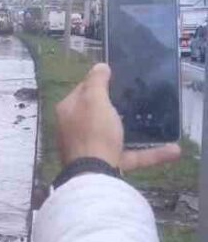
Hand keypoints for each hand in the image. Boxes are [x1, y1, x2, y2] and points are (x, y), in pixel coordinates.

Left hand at [55, 63, 180, 171]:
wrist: (94, 175)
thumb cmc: (93, 131)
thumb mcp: (95, 100)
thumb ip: (97, 82)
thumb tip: (100, 66)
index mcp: (69, 110)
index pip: (83, 90)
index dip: (99, 82)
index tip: (119, 78)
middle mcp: (75, 129)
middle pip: (97, 112)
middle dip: (116, 106)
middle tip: (137, 97)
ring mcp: (91, 148)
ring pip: (116, 134)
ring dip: (136, 129)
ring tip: (154, 122)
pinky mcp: (107, 164)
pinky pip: (131, 155)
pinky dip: (150, 153)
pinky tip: (172, 150)